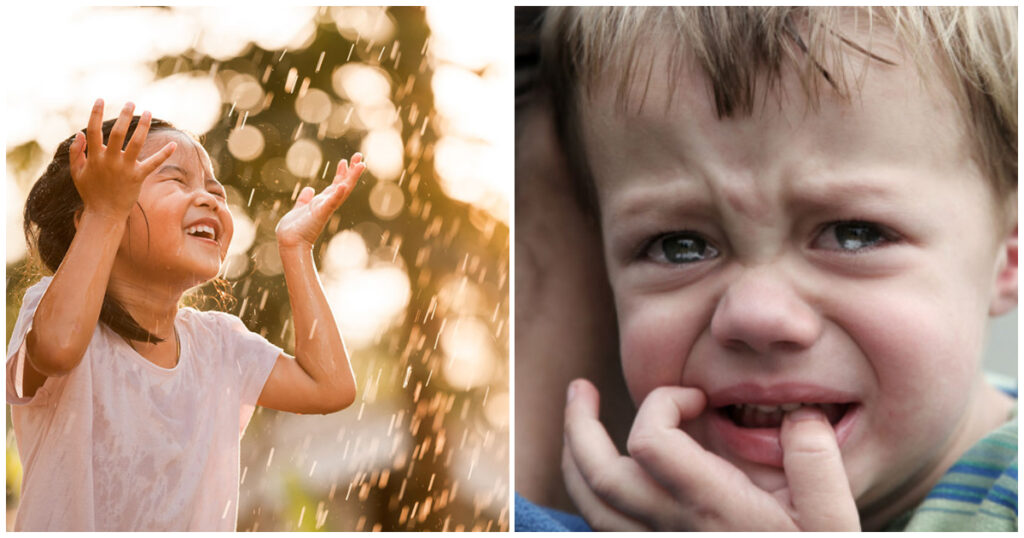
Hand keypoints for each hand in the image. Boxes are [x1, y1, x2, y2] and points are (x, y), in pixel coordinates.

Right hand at [70, 99, 176, 219]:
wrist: (104, 214)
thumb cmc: (90, 192)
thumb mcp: (77, 173)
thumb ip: (76, 153)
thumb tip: (79, 133)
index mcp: (94, 158)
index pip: (93, 131)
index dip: (95, 114)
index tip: (100, 100)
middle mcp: (110, 161)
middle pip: (118, 133)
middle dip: (124, 116)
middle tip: (131, 102)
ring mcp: (125, 168)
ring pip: (136, 143)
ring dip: (143, 126)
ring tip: (148, 112)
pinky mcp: (138, 177)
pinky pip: (153, 163)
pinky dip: (164, 154)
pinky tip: (174, 144)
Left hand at [276, 153, 364, 249]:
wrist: (289, 242)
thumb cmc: (294, 229)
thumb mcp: (300, 208)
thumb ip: (304, 199)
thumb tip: (309, 189)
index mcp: (322, 202)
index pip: (335, 184)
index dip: (341, 173)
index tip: (344, 161)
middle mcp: (327, 204)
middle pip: (343, 184)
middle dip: (352, 171)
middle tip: (360, 156)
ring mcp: (325, 208)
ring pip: (342, 190)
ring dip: (352, 178)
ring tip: (360, 165)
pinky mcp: (320, 213)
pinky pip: (331, 202)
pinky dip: (337, 194)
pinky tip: (343, 185)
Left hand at [562, 379, 859, 530]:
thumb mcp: (833, 522)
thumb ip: (818, 466)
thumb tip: (801, 416)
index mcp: (711, 506)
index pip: (650, 442)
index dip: (662, 402)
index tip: (696, 398)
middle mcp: (671, 529)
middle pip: (598, 474)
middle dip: (579, 423)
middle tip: (581, 388)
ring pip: (589, 505)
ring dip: (574, 456)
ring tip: (577, 419)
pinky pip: (602, 529)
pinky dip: (589, 493)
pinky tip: (598, 471)